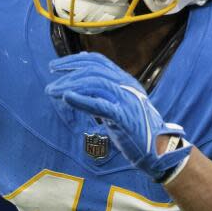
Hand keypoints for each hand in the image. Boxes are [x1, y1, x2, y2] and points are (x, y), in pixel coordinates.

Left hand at [46, 52, 192, 183]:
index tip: (56, 66)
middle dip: (68, 72)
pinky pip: (100, 105)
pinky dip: (81, 100)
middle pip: (93, 69)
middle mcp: (126, 85)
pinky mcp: (124, 117)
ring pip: (94, 83)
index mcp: (125, 80)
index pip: (98, 61)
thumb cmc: (137, 131)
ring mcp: (126, 100)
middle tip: (51, 81)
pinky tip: (66, 98)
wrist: (160, 150)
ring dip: (69, 86)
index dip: (75, 60)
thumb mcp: (120, 106)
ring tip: (53, 91)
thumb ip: (104, 95)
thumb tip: (82, 85)